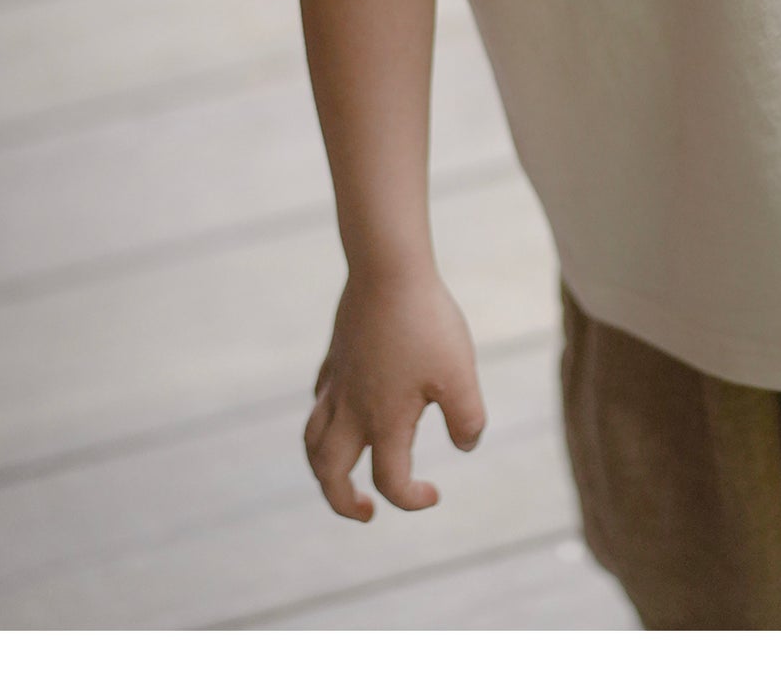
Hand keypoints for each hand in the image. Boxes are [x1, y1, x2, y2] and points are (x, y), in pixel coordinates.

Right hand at [303, 262, 486, 520]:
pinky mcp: (336, 356)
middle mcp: (353, 408)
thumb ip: (467, 418)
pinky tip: (340, 413)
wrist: (388, 268)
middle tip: (365, 512)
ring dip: (323, 467)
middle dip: (342, 502)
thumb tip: (466, 446)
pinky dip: (323, 422)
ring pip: (313, 439)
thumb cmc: (426, 322)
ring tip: (340, 475)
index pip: (390, 480)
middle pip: (329, 472)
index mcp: (383, 420)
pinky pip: (319, 401)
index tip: (434, 493)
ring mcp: (339, 382)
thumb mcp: (459, 374)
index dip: (411, 499)